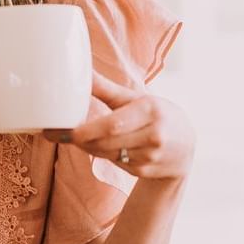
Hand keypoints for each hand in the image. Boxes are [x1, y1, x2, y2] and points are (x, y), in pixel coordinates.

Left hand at [44, 72, 193, 181]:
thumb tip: (81, 72)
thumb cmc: (157, 115)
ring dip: (89, 147)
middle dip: (80, 139)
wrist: (185, 147)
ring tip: (78, 137)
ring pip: (107, 154)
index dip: (87, 130)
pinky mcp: (145, 171)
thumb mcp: (137, 98)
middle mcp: (154, 135)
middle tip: (58, 134)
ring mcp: (151, 156)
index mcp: (151, 110)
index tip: (66, 131)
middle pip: (106, 142)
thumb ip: (107, 89)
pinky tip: (103, 146)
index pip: (113, 125)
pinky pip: (115, 163)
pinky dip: (104, 155)